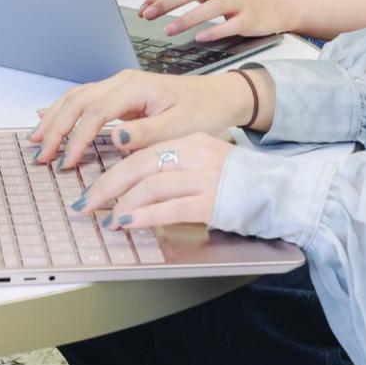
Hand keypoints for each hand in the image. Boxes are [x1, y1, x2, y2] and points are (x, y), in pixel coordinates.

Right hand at [28, 68, 255, 168]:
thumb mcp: (181, 127)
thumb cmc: (204, 111)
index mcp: (135, 88)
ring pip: (76, 97)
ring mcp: (119, 86)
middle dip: (55, 127)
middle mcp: (122, 82)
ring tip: (36, 139)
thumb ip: (146, 132)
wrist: (220, 96)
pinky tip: (48, 116)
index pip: (94, 113)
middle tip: (40, 153)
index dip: (77, 138)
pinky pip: (84, 99)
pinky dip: (64, 110)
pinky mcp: (120, 94)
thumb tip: (115, 137)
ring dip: (54, 118)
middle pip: (76, 101)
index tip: (66, 161)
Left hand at [81, 132, 231, 229]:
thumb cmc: (239, 182)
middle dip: (106, 186)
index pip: (141, 153)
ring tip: (104, 218)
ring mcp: (204, 177)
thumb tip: (134, 186)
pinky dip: (143, 215)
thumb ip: (173, 168)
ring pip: (150, 185)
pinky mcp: (211, 201)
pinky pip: (169, 208)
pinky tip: (126, 222)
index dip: (113, 171)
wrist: (281, 191)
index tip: (93, 187)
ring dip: (120, 203)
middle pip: (138, 166)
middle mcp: (194, 154)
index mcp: (189, 141)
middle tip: (85, 203)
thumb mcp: (203, 162)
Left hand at [139, 0, 300, 40]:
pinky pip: (230, 25)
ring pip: (210, 7)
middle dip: (167, 3)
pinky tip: (200, 38)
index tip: (143, 7)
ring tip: (168, 30)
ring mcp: (239, 1)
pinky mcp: (250, 18)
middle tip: (148, 15)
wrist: (280, 3)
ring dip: (186, 19)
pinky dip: (214, 31)